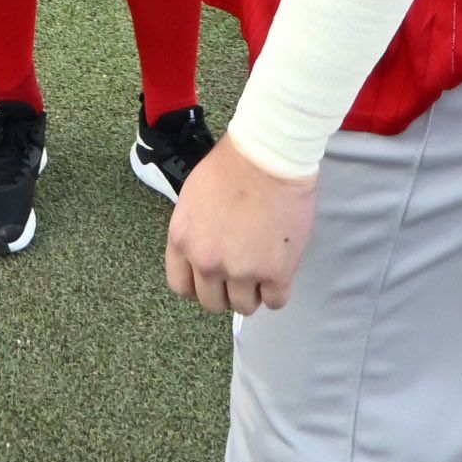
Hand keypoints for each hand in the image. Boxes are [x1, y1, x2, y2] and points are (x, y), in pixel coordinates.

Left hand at [162, 134, 318, 315]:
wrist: (269, 155)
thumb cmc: (232, 164)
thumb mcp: (193, 198)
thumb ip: (194, 231)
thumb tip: (202, 251)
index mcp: (182, 241)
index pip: (181, 286)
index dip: (199, 284)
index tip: (213, 278)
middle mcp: (207, 262)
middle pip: (212, 302)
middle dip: (226, 291)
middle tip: (241, 273)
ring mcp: (241, 271)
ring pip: (244, 307)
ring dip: (253, 293)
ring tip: (263, 269)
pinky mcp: (276, 273)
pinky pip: (276, 302)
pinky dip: (278, 291)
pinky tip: (280, 271)